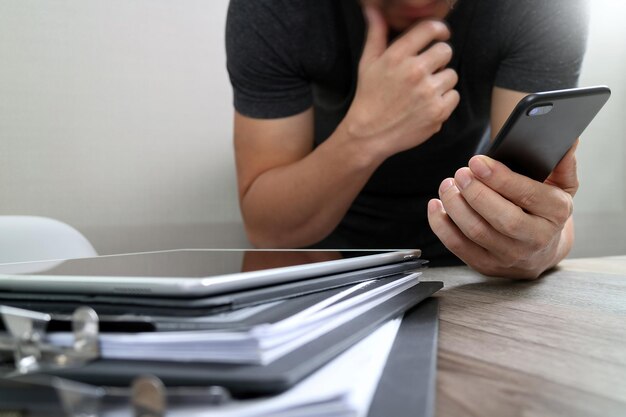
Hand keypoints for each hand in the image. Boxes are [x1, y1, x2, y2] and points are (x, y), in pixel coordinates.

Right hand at [343, 6, 459, 159]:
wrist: (368, 135)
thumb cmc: (368, 97)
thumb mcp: (368, 63)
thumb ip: (375, 34)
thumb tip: (372, 9)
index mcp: (397, 56)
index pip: (430, 29)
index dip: (439, 29)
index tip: (440, 35)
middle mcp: (414, 71)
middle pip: (446, 50)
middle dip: (439, 59)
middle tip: (427, 70)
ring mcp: (428, 93)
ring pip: (451, 75)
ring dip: (441, 81)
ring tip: (424, 92)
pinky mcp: (438, 111)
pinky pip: (454, 96)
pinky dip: (444, 100)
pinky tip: (427, 105)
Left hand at [427, 143, 578, 278]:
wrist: (541, 250)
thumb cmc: (545, 211)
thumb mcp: (561, 187)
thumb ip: (562, 163)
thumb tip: (569, 141)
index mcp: (556, 214)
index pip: (528, 195)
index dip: (499, 178)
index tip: (477, 162)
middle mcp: (535, 239)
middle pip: (501, 218)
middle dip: (475, 193)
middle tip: (460, 173)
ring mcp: (509, 256)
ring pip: (476, 232)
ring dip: (455, 205)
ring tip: (448, 185)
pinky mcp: (486, 265)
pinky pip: (457, 246)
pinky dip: (441, 224)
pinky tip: (436, 205)